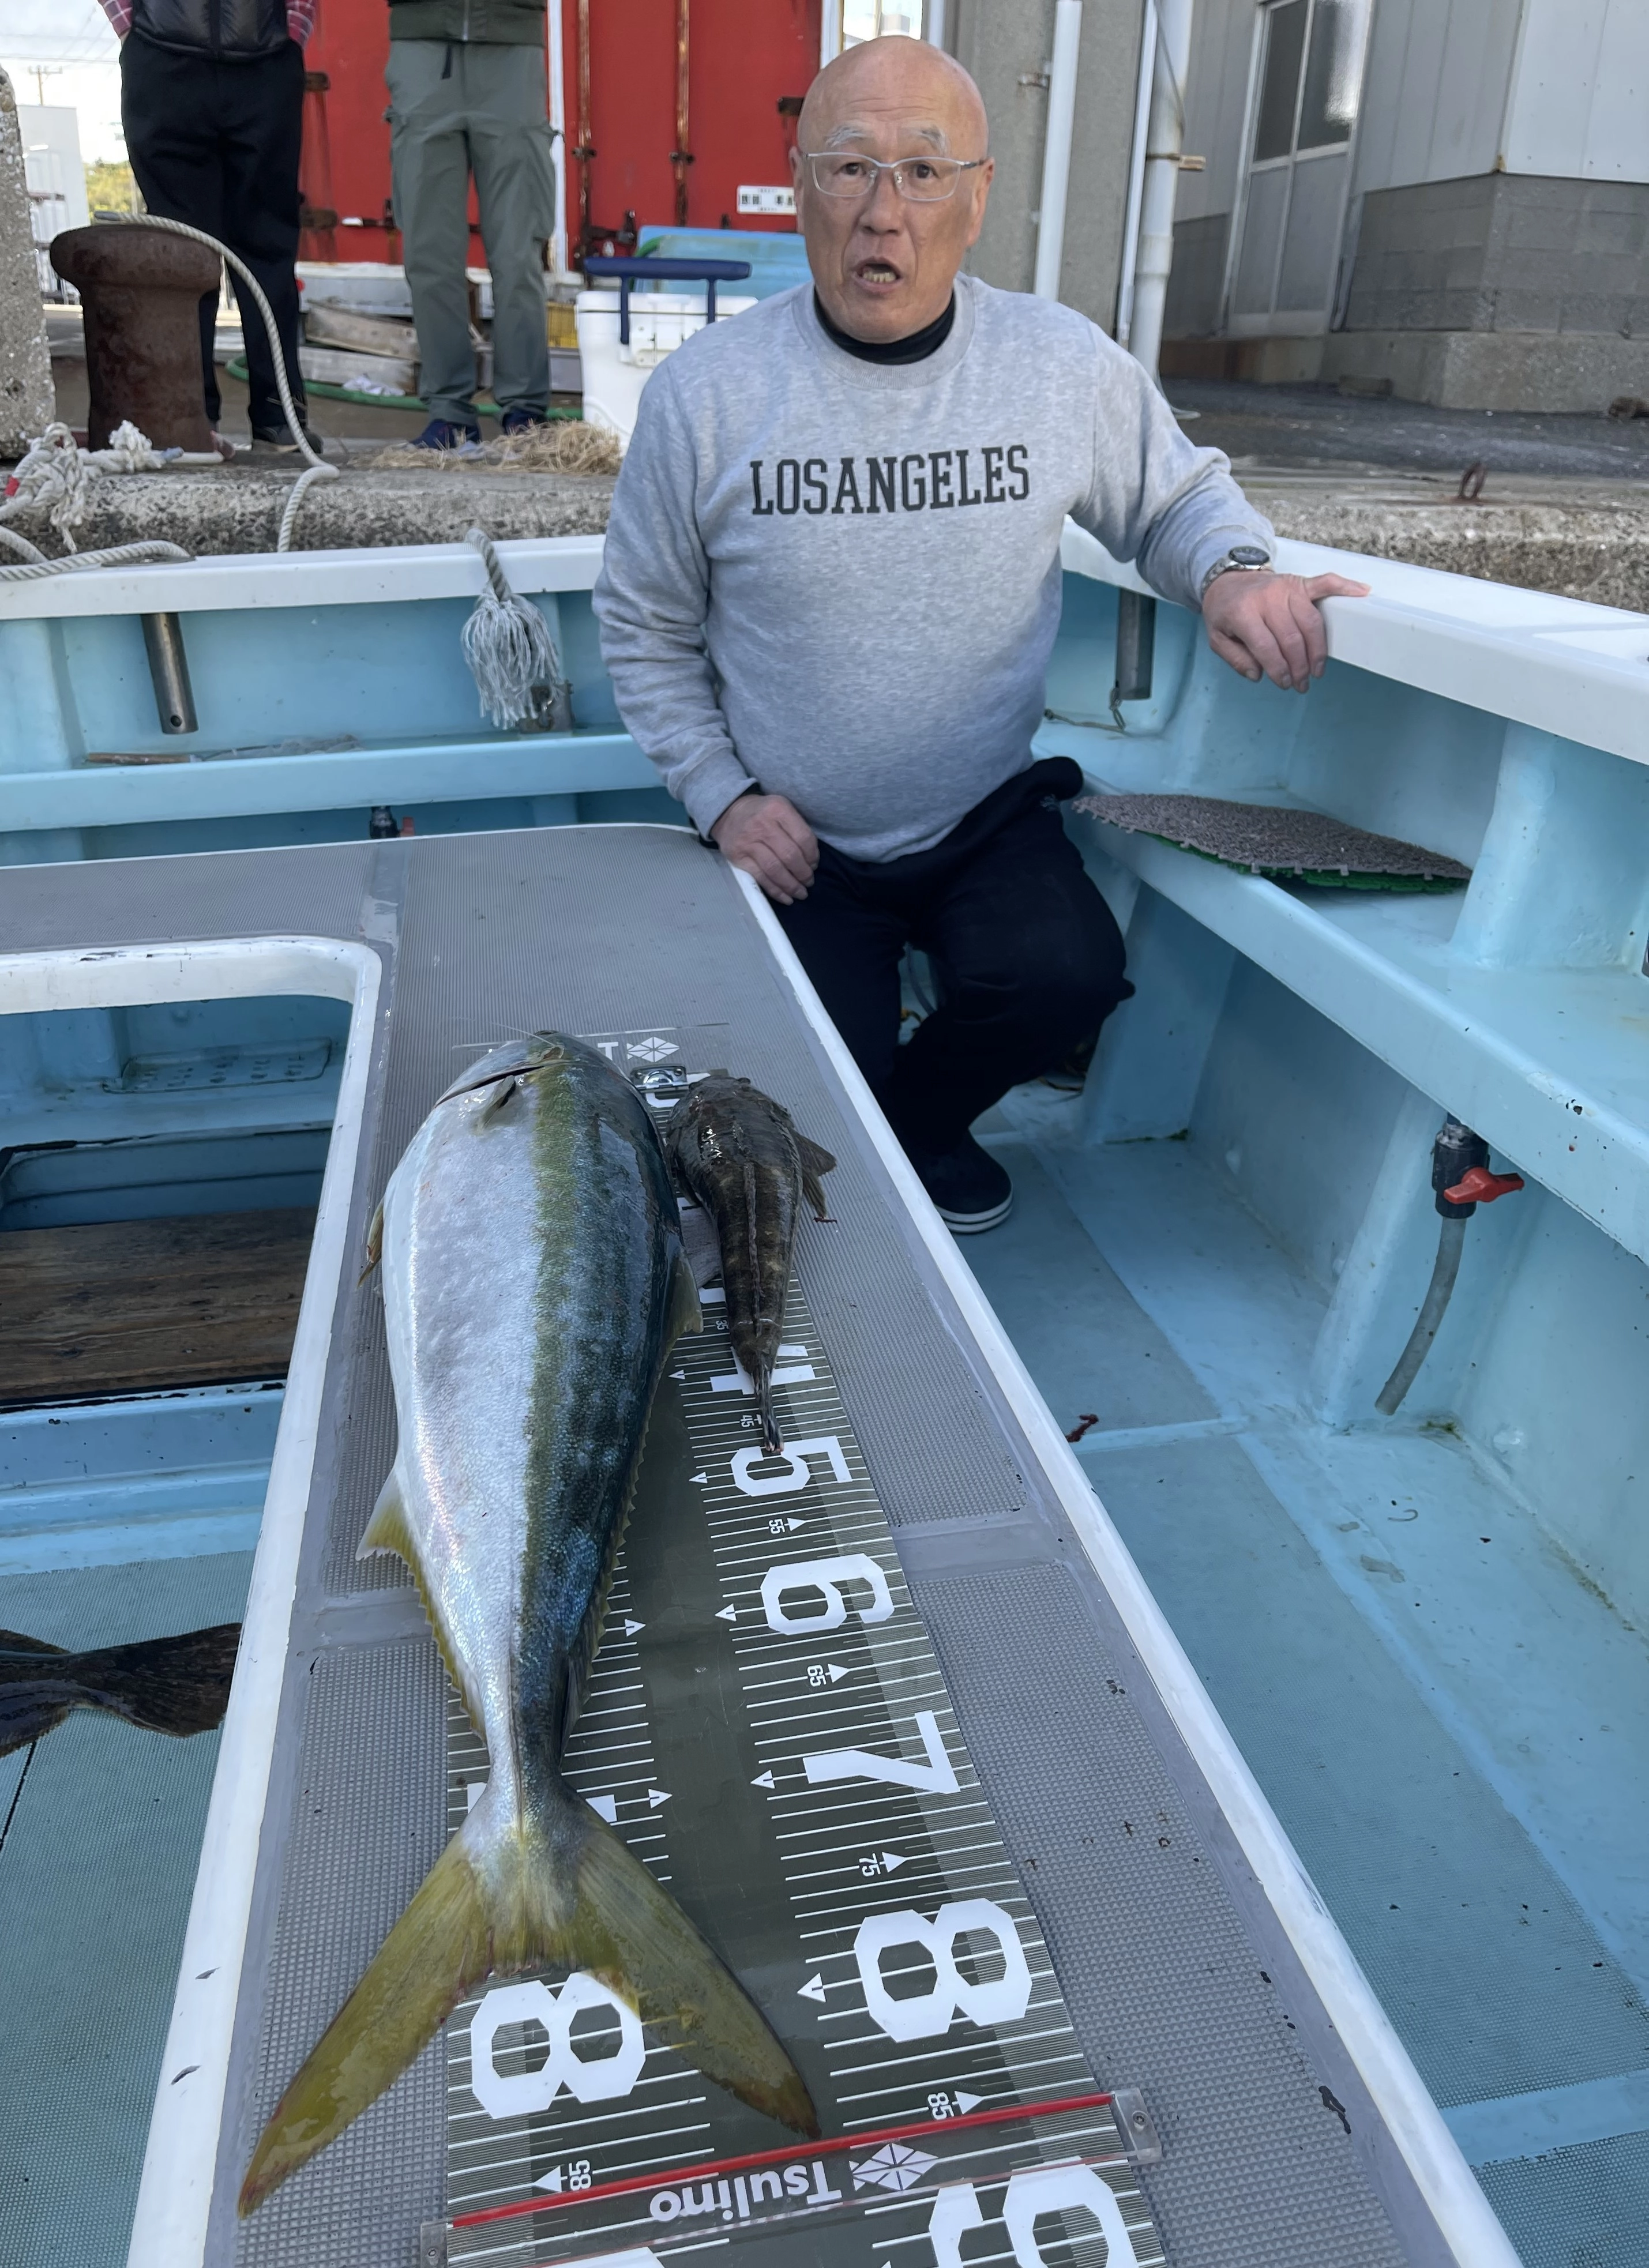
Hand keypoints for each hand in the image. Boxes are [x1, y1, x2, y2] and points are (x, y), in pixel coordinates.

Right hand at [710, 790, 819, 904]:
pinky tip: (786, 898)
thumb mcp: (782, 808)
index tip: (814, 865)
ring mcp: (748, 842)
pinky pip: (760, 878)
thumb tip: (811, 862)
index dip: (812, 856)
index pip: (803, 838)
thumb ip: (797, 829)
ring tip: (801, 893)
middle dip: (804, 873)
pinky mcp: (738, 857)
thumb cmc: (763, 814)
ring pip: (775, 869)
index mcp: (778, 809)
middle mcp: (762, 825)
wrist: (729, 813)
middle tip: (809, 882)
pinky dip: (776, 891)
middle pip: (790, 856)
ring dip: (791, 885)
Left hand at [1203, 569, 1369, 691]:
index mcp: (1243, 612)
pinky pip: (1325, 583)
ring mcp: (1286, 588)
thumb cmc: (1225, 611)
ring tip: (1317, 669)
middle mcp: (1267, 598)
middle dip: (1299, 667)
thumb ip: (1235, 659)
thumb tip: (1258, 674)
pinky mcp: (1299, 582)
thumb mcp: (1217, 639)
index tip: (1284, 683)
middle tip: (1301, 683)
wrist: (1227, 580)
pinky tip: (1361, 593)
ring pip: (1311, 621)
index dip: (1278, 669)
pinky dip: (1345, 587)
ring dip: (1317, 650)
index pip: (1267, 647)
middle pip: (1292, 638)